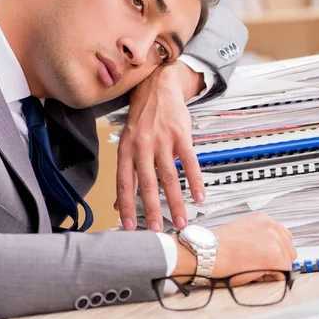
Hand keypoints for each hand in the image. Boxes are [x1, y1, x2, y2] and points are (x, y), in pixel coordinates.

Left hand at [115, 61, 205, 231]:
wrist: (157, 87)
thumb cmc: (142, 119)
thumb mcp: (128, 144)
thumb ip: (126, 175)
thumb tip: (118, 205)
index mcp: (126, 150)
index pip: (124, 182)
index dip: (126, 205)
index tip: (128, 227)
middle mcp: (142, 146)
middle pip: (148, 183)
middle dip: (153, 209)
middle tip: (158, 230)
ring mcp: (163, 140)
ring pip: (169, 176)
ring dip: (176, 201)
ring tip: (181, 220)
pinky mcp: (181, 135)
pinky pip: (190, 162)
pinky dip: (195, 181)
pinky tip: (200, 196)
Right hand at [172, 213, 296, 285]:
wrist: (207, 253)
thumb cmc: (217, 246)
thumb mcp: (242, 232)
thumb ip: (259, 237)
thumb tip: (269, 251)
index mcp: (264, 219)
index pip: (283, 238)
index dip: (273, 251)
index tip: (260, 256)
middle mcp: (272, 226)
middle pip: (289, 250)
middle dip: (276, 260)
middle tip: (254, 263)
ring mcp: (276, 242)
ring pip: (287, 263)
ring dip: (273, 269)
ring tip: (252, 266)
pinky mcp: (276, 258)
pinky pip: (283, 275)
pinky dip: (270, 278)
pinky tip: (253, 272)